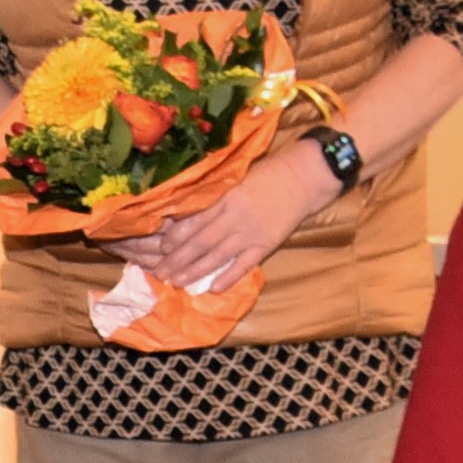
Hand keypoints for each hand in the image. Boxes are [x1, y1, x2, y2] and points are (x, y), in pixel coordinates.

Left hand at [119, 145, 332, 293]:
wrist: (306, 176)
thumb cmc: (267, 174)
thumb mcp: (235, 179)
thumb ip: (212, 197)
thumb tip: (182, 213)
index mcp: (225, 197)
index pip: (193, 221)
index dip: (173, 238)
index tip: (156, 249)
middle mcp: (235, 216)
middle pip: (200, 242)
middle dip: (177, 260)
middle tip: (159, 273)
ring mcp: (252, 232)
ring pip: (217, 257)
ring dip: (195, 272)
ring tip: (176, 283)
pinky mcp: (267, 244)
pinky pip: (244, 265)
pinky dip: (227, 277)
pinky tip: (212, 288)